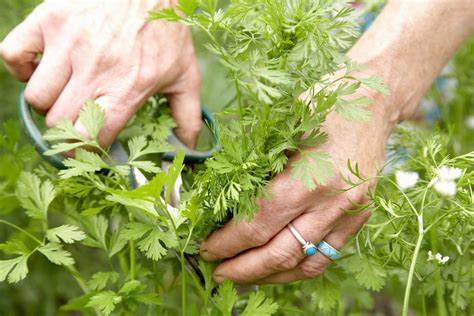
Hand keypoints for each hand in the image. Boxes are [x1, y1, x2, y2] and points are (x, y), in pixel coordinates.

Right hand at [0, 0, 200, 146]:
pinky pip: (13, 55)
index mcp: (128, 87)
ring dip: (47, 105)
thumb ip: (187, 116)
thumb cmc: (166, 30)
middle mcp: (96, 69)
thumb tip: (189, 148)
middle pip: (60, 123)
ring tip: (64, 97)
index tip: (89, 152)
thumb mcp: (185, 75)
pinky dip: (21, 69)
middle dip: (66, 134)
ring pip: (37, 97)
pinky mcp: (49, 21)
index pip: (93, 137)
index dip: (87, 152)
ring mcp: (69, 43)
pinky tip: (42, 70)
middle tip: (75, 128)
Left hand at [200, 85, 393, 283]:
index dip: (228, 243)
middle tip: (217, 273)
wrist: (376, 101)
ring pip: (306, 262)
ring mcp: (350, 213)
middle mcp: (332, 203)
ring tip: (244, 277)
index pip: (258, 224)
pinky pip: (329, 255)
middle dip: (243, 269)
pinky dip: (300, 267)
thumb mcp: (283, 121)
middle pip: (280, 253)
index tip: (206, 249)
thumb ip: (255, 157)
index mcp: (309, 177)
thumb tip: (221, 190)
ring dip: (270, 276)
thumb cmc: (325, 101)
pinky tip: (280, 268)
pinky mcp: (360, 216)